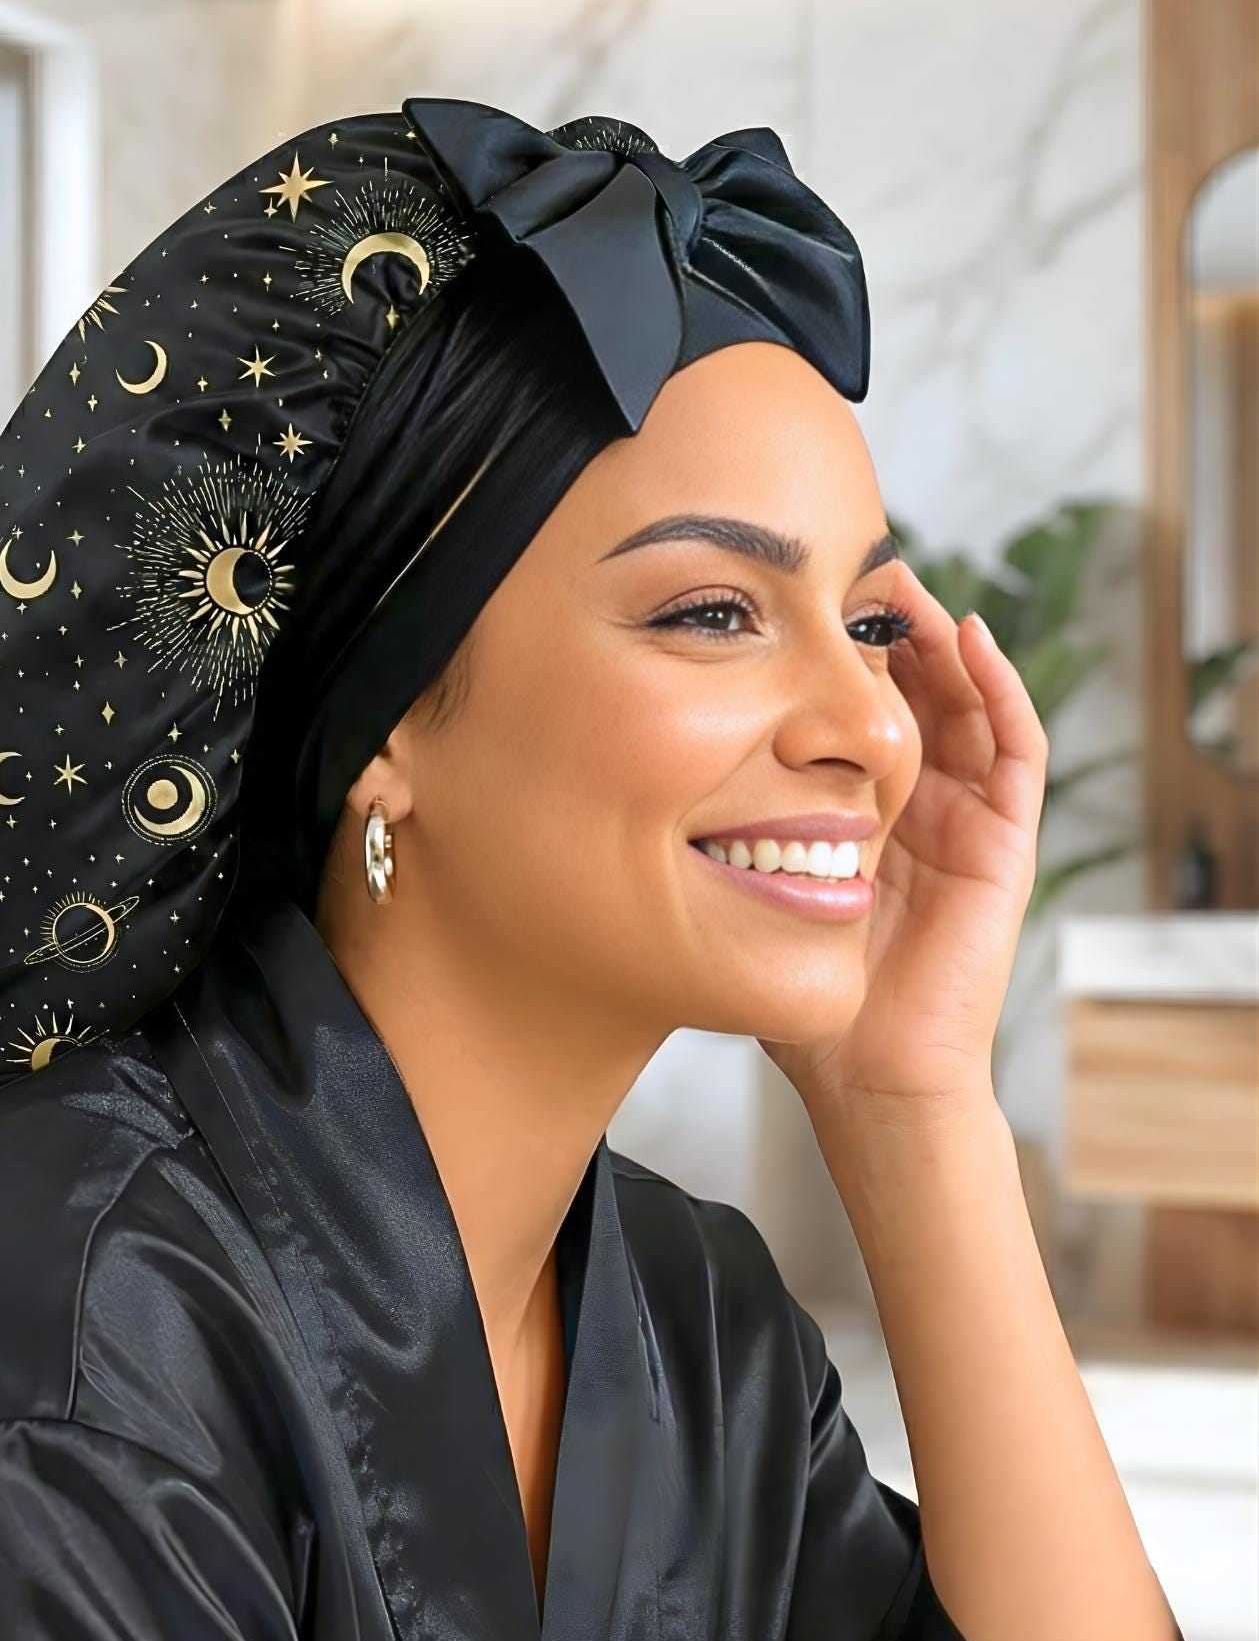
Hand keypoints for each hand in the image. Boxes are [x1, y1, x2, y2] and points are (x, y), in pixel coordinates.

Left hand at [759, 563, 1048, 1129]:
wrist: (865, 1072)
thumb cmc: (797, 989)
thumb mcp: (746, 888)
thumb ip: (715, 835)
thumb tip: (626, 767)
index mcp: (852, 811)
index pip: (848, 710)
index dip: (827, 654)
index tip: (785, 600)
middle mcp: (912, 805)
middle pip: (910, 692)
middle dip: (883, 630)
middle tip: (847, 568)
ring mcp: (964, 821)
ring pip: (963, 704)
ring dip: (939, 641)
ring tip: (902, 584)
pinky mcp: (1004, 845)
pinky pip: (1014, 751)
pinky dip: (999, 690)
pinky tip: (966, 640)